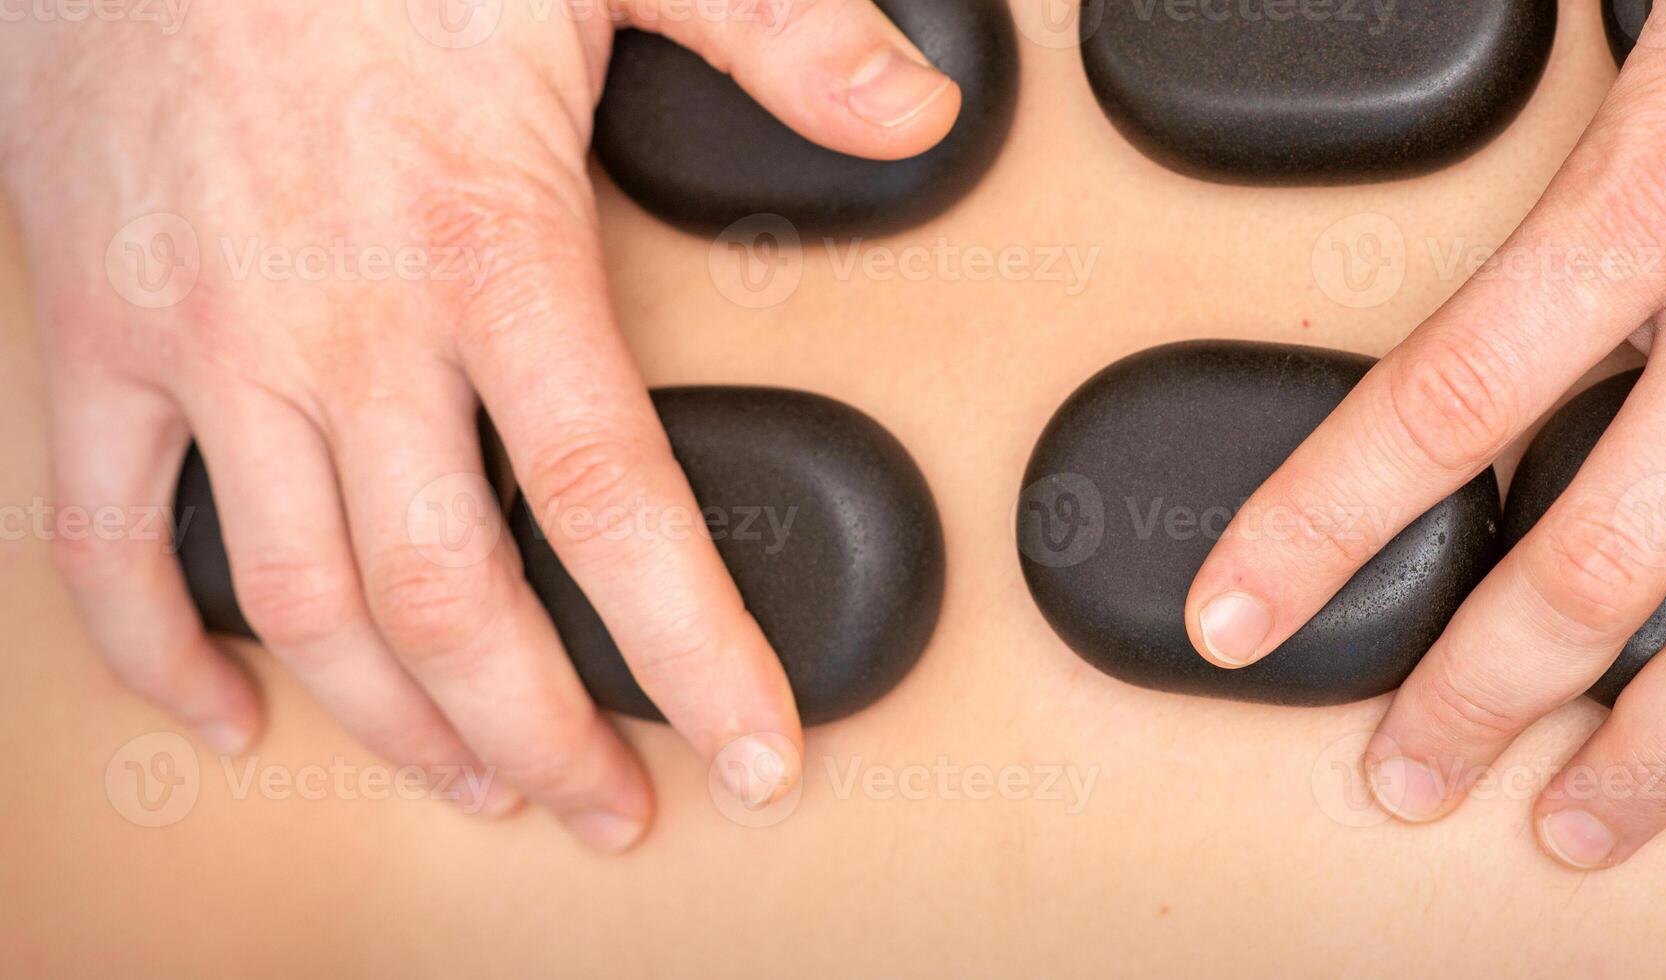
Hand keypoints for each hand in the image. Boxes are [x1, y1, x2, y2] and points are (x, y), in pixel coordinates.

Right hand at [0, 0, 958, 848]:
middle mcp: (343, 324)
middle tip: (609, 806)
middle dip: (540, 735)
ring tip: (474, 782)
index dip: (687, 650)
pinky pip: (99, 530)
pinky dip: (149, 644)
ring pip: (295, 597)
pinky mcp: (95, 325)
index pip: (608, 503)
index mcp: (486, 248)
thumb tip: (914, 109)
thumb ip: (779, 34)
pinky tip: (224, 710)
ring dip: (389, 722)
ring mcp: (206, 340)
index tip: (749, 747)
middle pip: (449, 599)